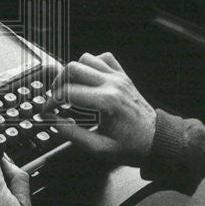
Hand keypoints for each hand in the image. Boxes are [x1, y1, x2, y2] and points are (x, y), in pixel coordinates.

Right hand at [44, 52, 156, 166]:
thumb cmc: (133, 146)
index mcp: (106, 102)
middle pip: (73, 68)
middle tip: (55, 98)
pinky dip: (92, 63)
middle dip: (58, 83)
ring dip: (73, 71)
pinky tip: (89, 78)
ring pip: (86, 59)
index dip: (51, 101)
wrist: (157, 141)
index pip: (68, 92)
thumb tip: (53, 121)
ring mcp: (118, 77)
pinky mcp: (123, 76)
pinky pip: (104, 58)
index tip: (47, 110)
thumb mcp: (99, 148)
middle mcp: (112, 84)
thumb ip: (72, 134)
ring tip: (69, 87)